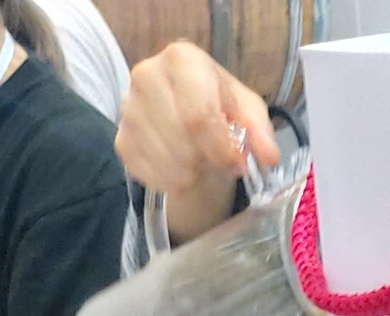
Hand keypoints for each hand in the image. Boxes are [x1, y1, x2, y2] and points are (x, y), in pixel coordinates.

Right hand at [115, 43, 280, 244]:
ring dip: (193, 174)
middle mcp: (147, 76)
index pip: (198, 116)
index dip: (222, 149)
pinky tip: (183, 168)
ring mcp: (129, 109)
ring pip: (169, 164)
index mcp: (182, 59)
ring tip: (201, 160)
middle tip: (218, 161)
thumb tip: (267, 155)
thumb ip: (260, 131)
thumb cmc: (219, 107)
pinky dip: (175, 182)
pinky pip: (153, 176)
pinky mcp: (122, 140)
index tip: (236, 162)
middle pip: (183, 142)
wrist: (186, 112)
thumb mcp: (247, 110)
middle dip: (209, 162)